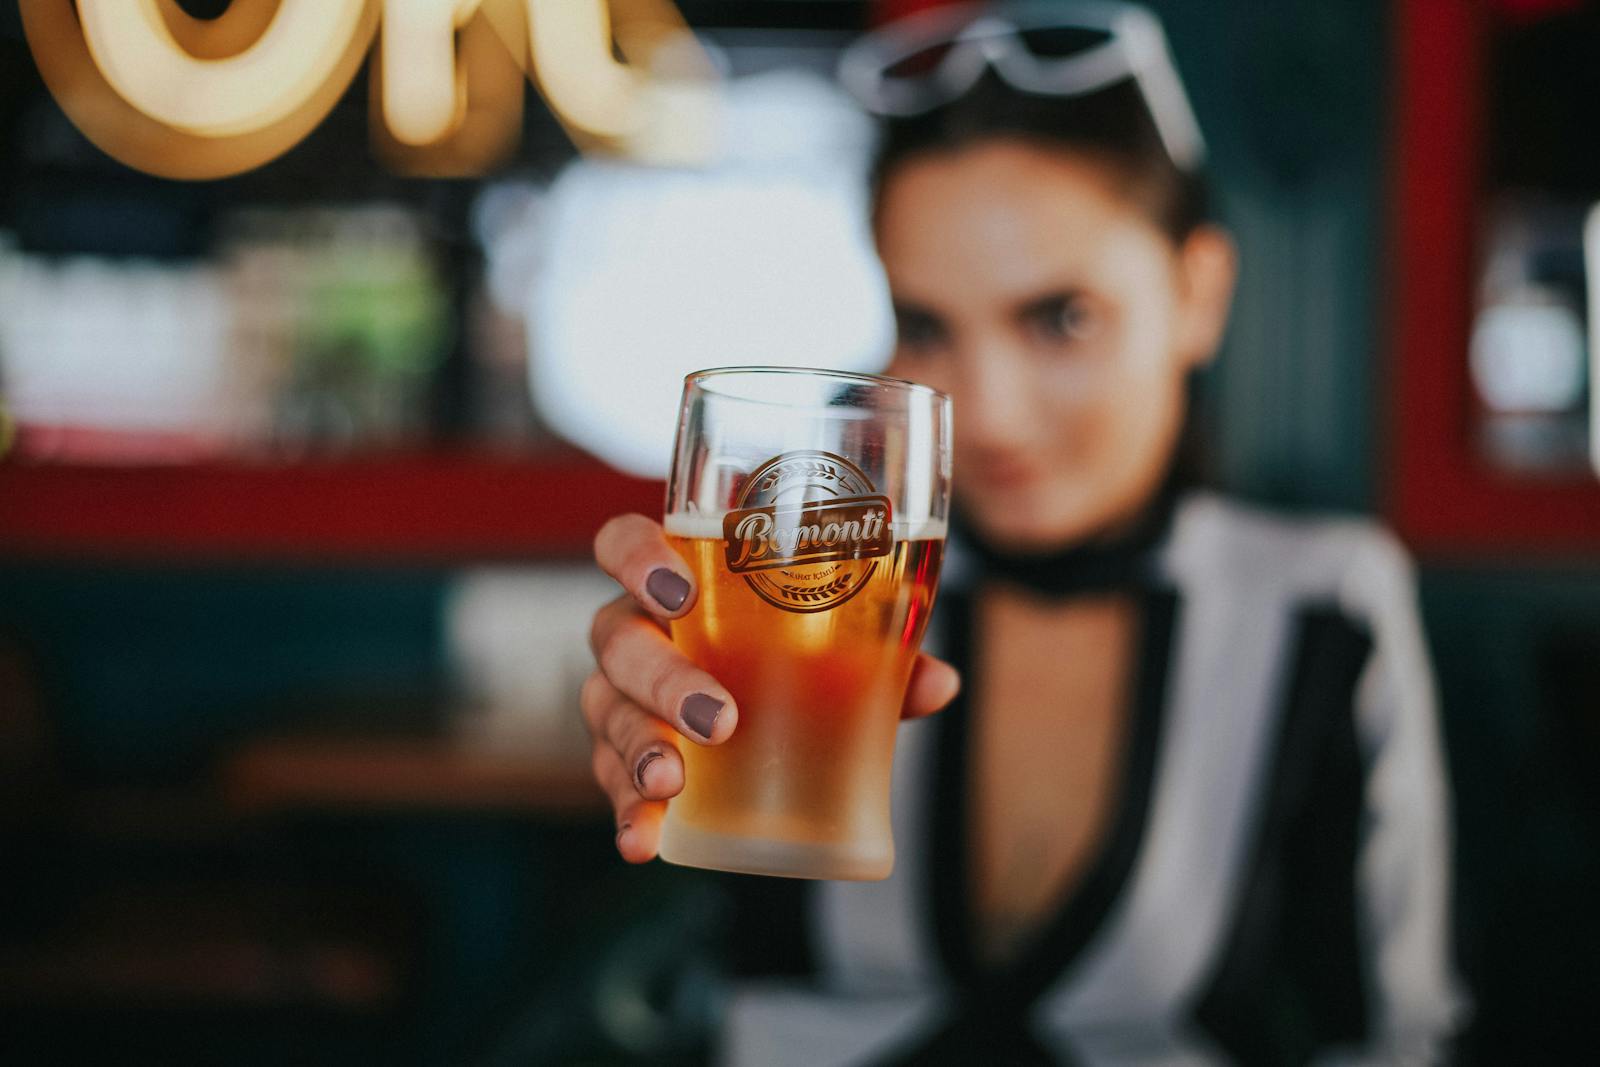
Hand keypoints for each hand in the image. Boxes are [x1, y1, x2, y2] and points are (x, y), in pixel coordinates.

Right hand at [584, 513, 960, 863]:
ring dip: (637, 748)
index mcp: (675, 580)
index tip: (679, 594)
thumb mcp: (836, 645)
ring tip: (670, 783)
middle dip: (662, 679)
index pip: (624, 543)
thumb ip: (882, 654)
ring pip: (608, 711)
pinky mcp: (621, 757)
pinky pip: (611, 782)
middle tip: (718, 718)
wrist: (765, 709)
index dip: (638, 559)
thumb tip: (939, 683)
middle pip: (618, 639)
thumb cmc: (790, 650)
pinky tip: (643, 841)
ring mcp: (620, 695)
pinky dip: (627, 813)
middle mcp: (634, 630)